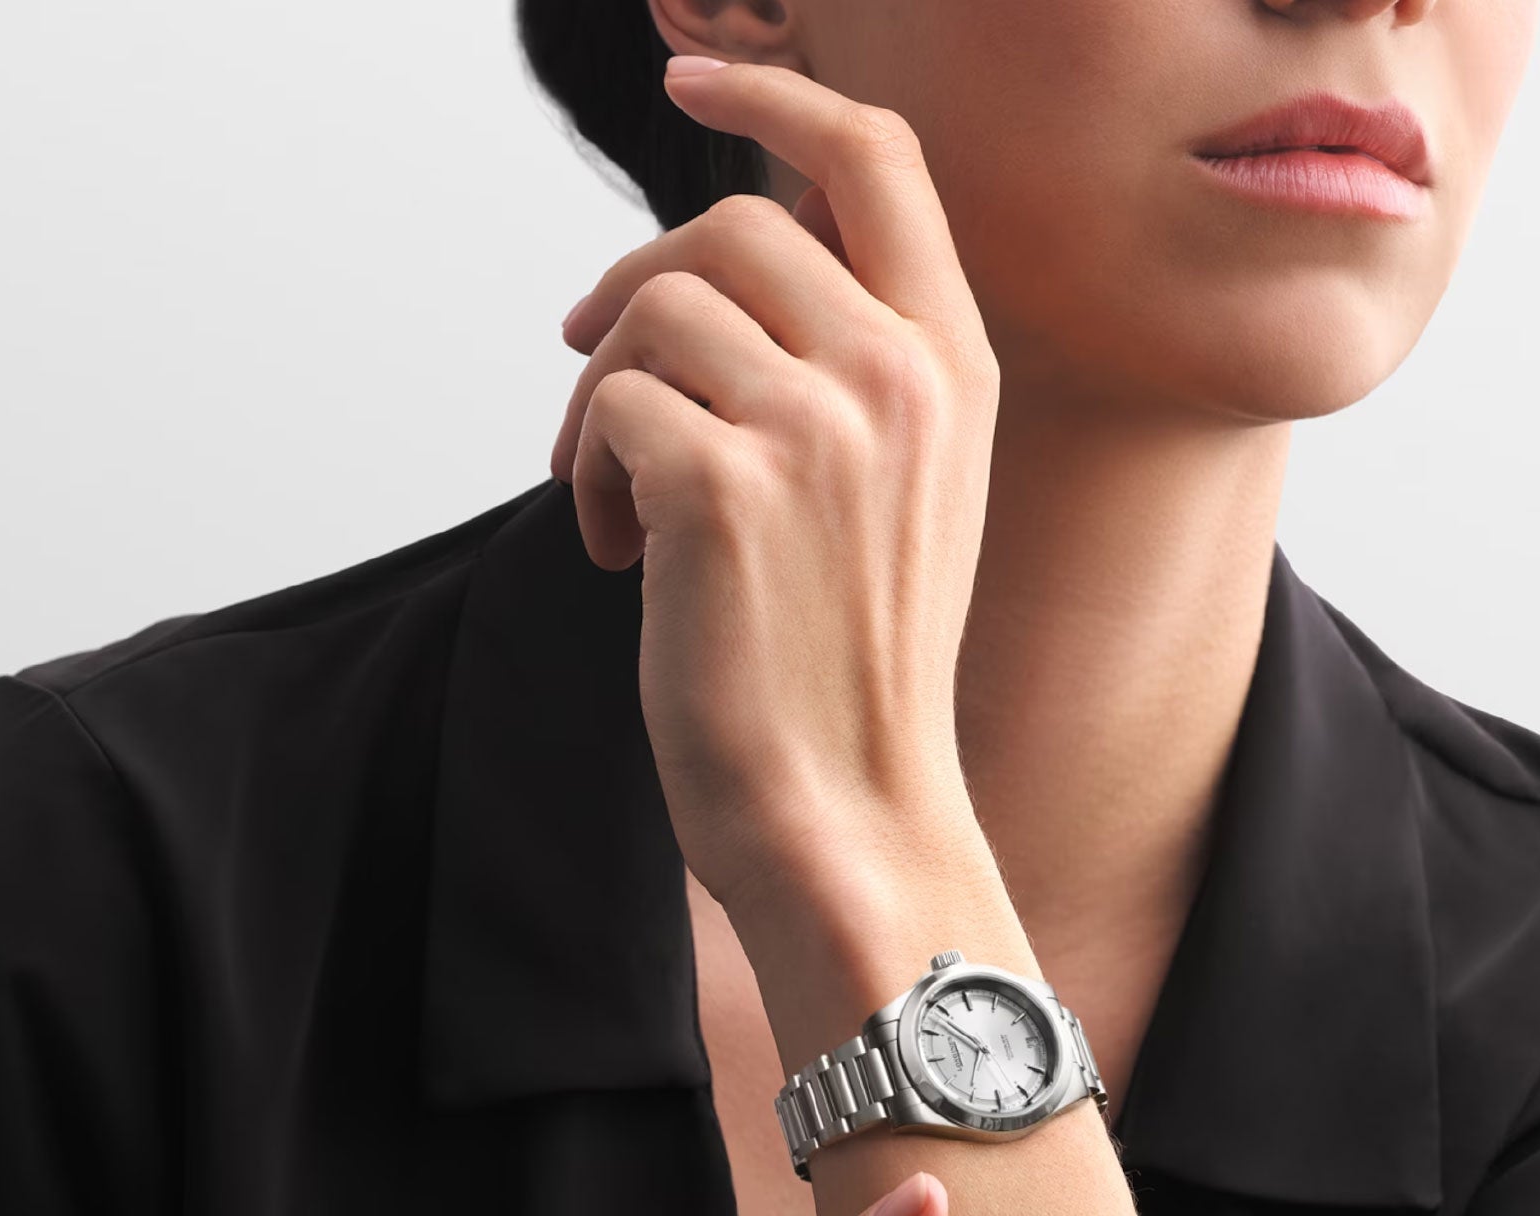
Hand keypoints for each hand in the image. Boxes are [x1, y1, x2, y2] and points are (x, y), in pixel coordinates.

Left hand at [548, 58, 1000, 919]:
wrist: (848, 811)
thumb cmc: (852, 670)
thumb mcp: (898, 499)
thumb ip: (851, 372)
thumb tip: (717, 272)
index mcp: (955, 369)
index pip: (876, 164)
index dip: (778, 101)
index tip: (695, 80)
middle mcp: (902, 376)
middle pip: (725, 228)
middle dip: (633, 294)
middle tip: (590, 373)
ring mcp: (821, 427)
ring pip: (653, 312)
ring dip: (600, 399)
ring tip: (613, 504)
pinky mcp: (726, 486)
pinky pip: (609, 407)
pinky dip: (584, 474)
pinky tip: (616, 555)